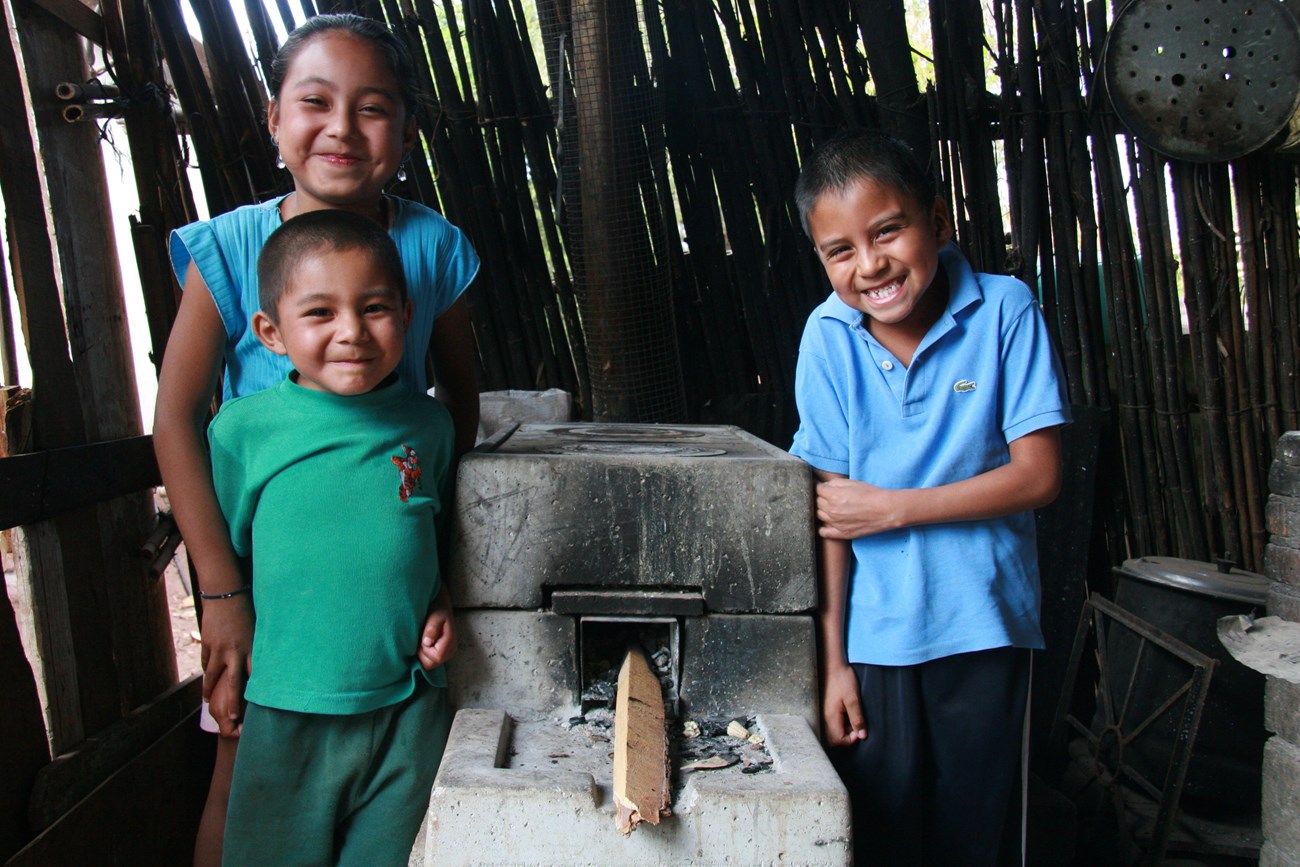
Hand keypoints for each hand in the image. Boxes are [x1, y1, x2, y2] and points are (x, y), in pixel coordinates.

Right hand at [200, 595, 251, 737]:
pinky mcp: (208, 644)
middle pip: (233, 683)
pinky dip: (206, 670)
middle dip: (232, 702)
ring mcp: (219, 649)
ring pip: (212, 676)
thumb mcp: (257, 630)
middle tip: (230, 718)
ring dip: (209, 690)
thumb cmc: (247, 611)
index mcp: (251, 648)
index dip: (256, 691)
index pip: (255, 674)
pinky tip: (206, 679)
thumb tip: (261, 664)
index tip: (259, 706)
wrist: (226, 594)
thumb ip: (257, 647)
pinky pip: (205, 662)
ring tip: (207, 701)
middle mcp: (236, 651)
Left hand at [417, 606, 456, 669]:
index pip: (436, 658)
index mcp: (450, 641)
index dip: (425, 650)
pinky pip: (430, 660)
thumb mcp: (435, 616)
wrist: (440, 604)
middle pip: (432, 664)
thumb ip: (432, 629)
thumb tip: (427, 643)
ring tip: (422, 639)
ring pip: (430, 664)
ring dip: (422, 654)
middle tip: (420, 639)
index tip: (422, 638)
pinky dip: (423, 654)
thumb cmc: (437, 609)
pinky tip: (422, 643)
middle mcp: (451, 650)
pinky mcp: (442, 653)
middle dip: (422, 654)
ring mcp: (447, 653)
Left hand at [816, 478, 897, 539]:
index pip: (816, 489)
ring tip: (829, 507)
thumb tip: (824, 485)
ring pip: (818, 515)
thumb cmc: (871, 494)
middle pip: (816, 502)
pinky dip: (822, 527)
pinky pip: (823, 532)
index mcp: (833, 495)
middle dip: (820, 497)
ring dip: (821, 510)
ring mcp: (835, 523)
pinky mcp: (841, 533)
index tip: (822, 487)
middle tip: (828, 496)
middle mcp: (832, 510)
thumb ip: (834, 483)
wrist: (886, 510)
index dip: (819, 486)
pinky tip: (828, 522)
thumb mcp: (852, 482)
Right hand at [821, 662, 866, 747]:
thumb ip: (857, 718)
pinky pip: (830, 723)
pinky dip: (839, 723)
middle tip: (855, 726)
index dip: (850, 740)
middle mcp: (824, 717)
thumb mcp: (853, 699)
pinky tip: (846, 713)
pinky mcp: (824, 707)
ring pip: (831, 731)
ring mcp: (823, 712)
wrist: (832, 664)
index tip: (859, 731)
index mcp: (830, 717)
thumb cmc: (843, 679)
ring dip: (843, 730)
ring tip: (851, 718)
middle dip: (846, 737)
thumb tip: (862, 735)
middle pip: (832, 739)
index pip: (838, 740)